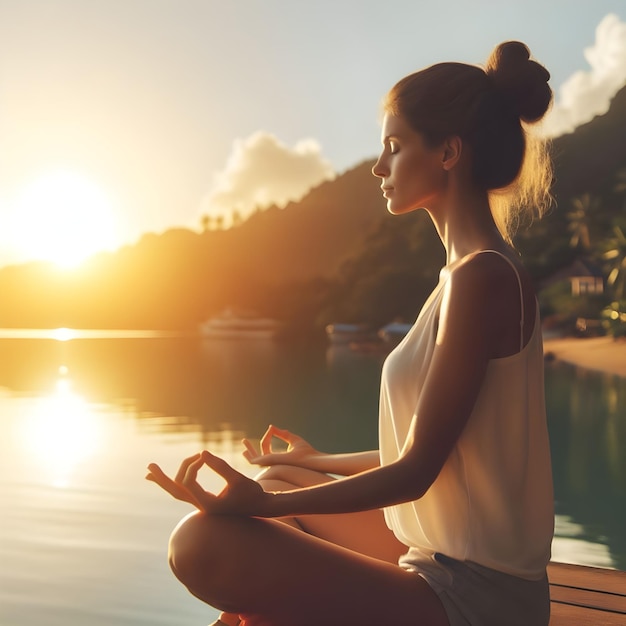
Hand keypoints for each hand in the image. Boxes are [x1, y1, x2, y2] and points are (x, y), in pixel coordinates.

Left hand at [146, 450, 270, 515]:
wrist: (261, 508)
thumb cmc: (252, 494)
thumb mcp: (238, 479)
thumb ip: (220, 466)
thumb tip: (202, 452)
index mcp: (207, 504)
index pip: (188, 481)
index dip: (193, 465)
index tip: (205, 455)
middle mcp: (201, 506)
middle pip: (175, 491)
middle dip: (161, 479)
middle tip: (148, 467)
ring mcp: (202, 504)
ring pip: (178, 493)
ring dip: (165, 481)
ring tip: (150, 471)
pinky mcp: (206, 501)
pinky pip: (184, 493)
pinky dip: (175, 484)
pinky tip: (169, 479)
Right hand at [242, 425, 320, 467]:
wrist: (310, 459)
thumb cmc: (306, 452)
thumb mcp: (293, 439)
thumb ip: (282, 434)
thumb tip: (271, 427)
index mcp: (279, 459)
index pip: (267, 449)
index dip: (268, 436)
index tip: (271, 429)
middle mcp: (273, 463)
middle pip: (258, 456)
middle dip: (250, 449)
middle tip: (244, 440)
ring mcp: (270, 464)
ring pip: (254, 459)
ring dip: (248, 450)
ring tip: (244, 441)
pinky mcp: (269, 463)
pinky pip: (255, 459)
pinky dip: (251, 452)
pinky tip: (245, 449)